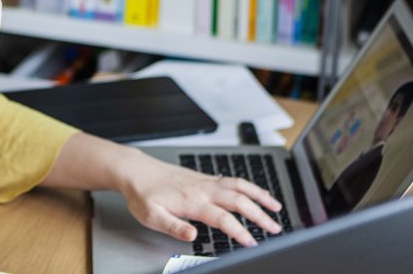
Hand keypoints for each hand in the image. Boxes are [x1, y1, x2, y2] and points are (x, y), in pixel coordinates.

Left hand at [119, 150, 281, 246]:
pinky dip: (249, 186)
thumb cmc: (142, 193)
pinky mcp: (204, 177)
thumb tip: (192, 235)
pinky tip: (255, 192)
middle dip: (260, 215)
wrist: (136, 170)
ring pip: (240, 185)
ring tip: (276, 207)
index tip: (252, 243)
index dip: (240, 232)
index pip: (223, 218)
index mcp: (192, 202)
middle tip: (275, 228)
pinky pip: (233, 179)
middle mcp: (203, 189)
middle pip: (239, 200)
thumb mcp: (150, 216)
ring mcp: (205, 181)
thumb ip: (173, 227)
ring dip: (260, 195)